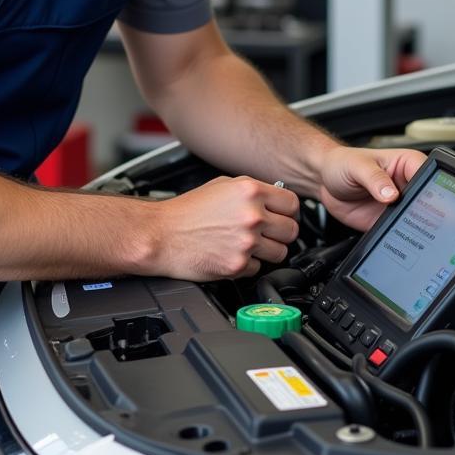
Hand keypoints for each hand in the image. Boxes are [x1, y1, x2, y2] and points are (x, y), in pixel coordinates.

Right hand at [149, 176, 299, 280]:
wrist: (160, 235)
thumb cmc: (187, 211)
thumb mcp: (222, 186)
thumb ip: (252, 191)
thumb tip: (275, 199)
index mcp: (250, 191)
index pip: (293, 203)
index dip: (289, 211)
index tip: (284, 215)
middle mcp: (252, 216)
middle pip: (292, 231)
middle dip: (281, 232)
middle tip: (268, 233)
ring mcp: (246, 242)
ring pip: (280, 253)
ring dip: (268, 251)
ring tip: (250, 244)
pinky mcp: (237, 265)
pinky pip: (258, 268)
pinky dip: (248, 265)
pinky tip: (233, 254)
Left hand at [318, 147, 426, 230]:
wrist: (324, 181)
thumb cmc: (342, 163)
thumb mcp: (357, 165)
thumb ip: (374, 178)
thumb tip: (391, 194)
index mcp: (406, 164)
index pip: (428, 175)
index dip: (433, 189)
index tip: (430, 202)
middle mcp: (406, 186)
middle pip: (427, 201)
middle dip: (426, 213)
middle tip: (416, 219)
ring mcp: (399, 206)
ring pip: (416, 221)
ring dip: (414, 228)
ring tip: (404, 230)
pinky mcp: (389, 223)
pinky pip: (399, 234)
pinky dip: (400, 240)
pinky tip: (395, 240)